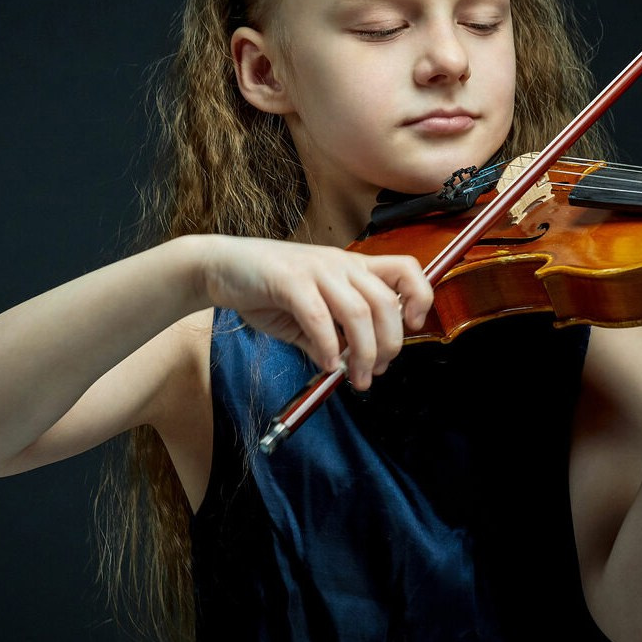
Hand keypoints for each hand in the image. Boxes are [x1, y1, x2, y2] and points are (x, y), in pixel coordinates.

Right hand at [199, 236, 433, 387]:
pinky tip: (325, 363)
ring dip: (362, 353)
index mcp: (353, 267)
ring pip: (359, 312)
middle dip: (389, 345)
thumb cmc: (267, 289)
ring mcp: (316, 270)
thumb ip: (330, 337)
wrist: (220, 267)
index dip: (420, 296)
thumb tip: (347, 366)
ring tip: (354, 378)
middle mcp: (341, 264)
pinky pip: (319, 316)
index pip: (406, 269)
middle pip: (387, 302)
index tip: (413, 327)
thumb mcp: (309, 315)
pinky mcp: (289, 280)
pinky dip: (328, 345)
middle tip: (375, 372)